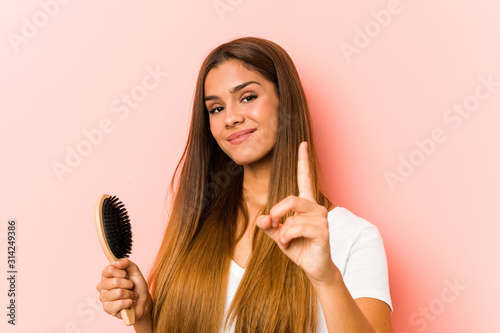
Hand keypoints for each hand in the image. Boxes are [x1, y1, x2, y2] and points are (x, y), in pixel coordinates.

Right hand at [96, 258, 152, 325]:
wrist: (142, 301)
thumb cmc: (136, 286)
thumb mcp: (134, 271)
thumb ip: (127, 263)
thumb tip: (117, 262)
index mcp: (106, 275)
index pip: (109, 269)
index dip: (122, 272)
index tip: (126, 275)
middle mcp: (102, 286)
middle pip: (115, 282)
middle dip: (128, 284)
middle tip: (131, 286)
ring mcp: (103, 298)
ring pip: (119, 293)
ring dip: (130, 294)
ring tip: (131, 295)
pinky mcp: (107, 309)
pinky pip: (120, 303)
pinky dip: (129, 302)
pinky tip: (130, 302)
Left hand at [256, 141, 339, 284]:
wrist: (313, 268)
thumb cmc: (298, 247)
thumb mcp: (279, 235)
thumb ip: (270, 225)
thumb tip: (262, 219)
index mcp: (307, 204)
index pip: (305, 178)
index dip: (303, 161)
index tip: (302, 144)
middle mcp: (316, 208)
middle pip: (291, 199)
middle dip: (277, 213)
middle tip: (272, 225)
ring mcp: (322, 219)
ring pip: (292, 217)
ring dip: (282, 232)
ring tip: (284, 241)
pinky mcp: (323, 231)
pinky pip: (297, 228)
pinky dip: (287, 237)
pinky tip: (288, 245)